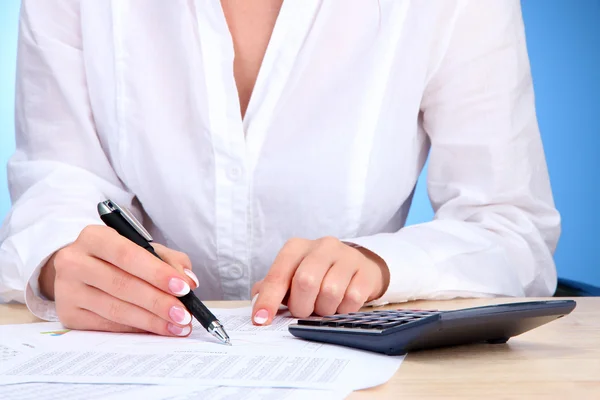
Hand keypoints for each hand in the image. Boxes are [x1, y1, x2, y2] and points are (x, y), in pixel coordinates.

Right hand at [38, 225, 198, 336]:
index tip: (183, 288)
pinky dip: (136, 329)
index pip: (127, 255)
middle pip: (122, 285)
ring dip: (151, 321)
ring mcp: (67, 290)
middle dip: (158, 302)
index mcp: (94, 237)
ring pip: (116, 310)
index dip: (157, 273)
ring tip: (177, 326)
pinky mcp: (68, 315)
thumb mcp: (140, 247)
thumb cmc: (115, 256)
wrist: (77, 268)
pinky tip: (156, 330)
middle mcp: (74, 262)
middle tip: (184, 314)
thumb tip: (189, 281)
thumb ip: (167, 259)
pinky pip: (108, 325)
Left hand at [250, 237, 389, 324]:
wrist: (357, 267)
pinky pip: (351, 299)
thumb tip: (258, 306)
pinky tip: (340, 305)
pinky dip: (342, 310)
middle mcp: (322, 246)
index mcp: (297, 247)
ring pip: (330, 292)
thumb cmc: (317, 275)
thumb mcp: (292, 276)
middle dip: (301, 306)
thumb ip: (272, 289)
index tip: (261, 320)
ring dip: (323, 309)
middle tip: (303, 311)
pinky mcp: (365, 271)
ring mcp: (347, 256)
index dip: (269, 299)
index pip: (279, 274)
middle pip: (306, 282)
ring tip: (323, 306)